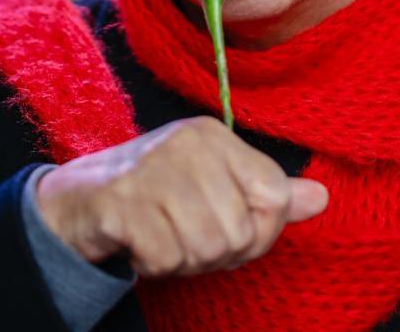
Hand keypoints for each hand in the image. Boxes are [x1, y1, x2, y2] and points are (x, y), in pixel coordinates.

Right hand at [36, 115, 327, 277]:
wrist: (77, 201)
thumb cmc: (156, 196)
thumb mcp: (215, 187)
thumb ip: (267, 195)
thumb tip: (322, 198)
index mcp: (217, 135)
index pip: (275, 196)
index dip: (258, 231)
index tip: (225, 228)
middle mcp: (190, 142)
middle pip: (241, 230)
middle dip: (215, 252)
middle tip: (183, 236)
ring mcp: (155, 167)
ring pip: (208, 246)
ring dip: (185, 259)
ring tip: (163, 237)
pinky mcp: (124, 200)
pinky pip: (168, 257)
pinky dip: (155, 264)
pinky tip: (140, 242)